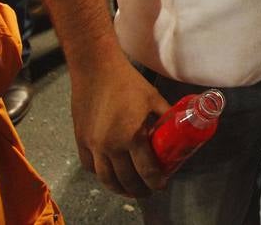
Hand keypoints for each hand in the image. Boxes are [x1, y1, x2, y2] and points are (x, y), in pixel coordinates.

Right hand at [68, 52, 170, 196]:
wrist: (95, 69)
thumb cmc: (127, 82)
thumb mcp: (154, 98)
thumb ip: (166, 116)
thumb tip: (180, 126)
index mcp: (132, 136)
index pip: (147, 170)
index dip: (156, 181)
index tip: (161, 185)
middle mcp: (111, 146)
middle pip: (126, 180)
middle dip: (139, 190)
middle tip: (147, 191)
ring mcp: (93, 145)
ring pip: (106, 179)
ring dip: (119, 188)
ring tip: (129, 190)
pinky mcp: (81, 141)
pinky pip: (90, 167)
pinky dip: (101, 174)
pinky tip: (109, 173)